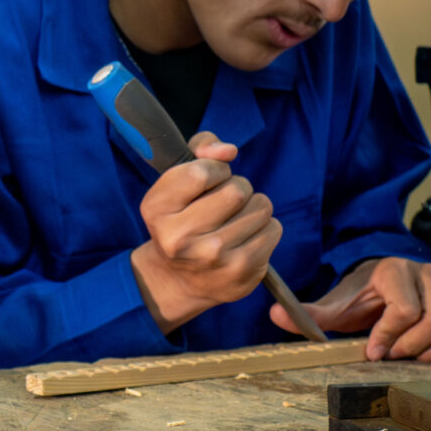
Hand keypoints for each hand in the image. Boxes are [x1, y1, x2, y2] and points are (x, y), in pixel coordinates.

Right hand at [128, 133, 280, 332]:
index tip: (209, 179)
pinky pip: (273, 228)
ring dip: (254, 207)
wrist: (180, 280)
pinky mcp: (242, 270)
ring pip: (261, 206)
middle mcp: (180, 237)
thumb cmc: (182, 218)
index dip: (215, 169)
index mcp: (157, 209)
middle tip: (225, 202)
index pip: (201, 171)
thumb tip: (228, 150)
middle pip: (237, 189)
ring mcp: (213, 256)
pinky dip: (265, 228)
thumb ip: (199, 150)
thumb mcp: (176, 183)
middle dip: (238, 187)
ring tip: (236, 220)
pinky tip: (246, 237)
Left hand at [283, 256, 430, 360]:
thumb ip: (310, 311)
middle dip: (410, 346)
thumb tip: (274, 314)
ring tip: (407, 356)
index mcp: (395, 269)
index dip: (388, 336)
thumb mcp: (338, 302)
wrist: (387, 285)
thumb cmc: (363, 296)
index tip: (372, 352)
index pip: (404, 308)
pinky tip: (429, 357)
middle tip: (391, 356)